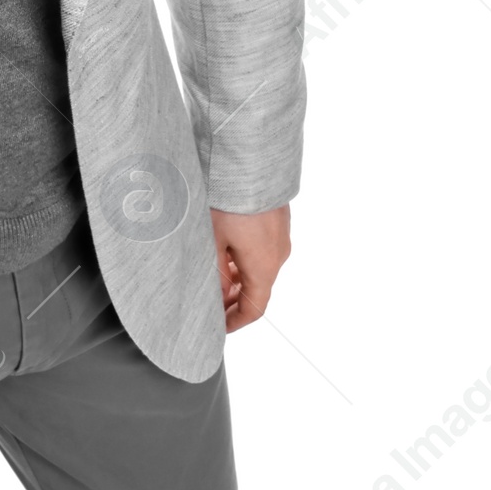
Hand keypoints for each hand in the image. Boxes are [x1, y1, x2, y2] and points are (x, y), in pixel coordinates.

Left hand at [209, 204, 290, 331]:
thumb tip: (217, 298)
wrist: (251, 161)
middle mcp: (278, 254)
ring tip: (213, 278)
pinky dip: (244, 259)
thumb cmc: (230, 202)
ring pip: (258, 268)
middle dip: (233, 300)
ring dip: (237, 278)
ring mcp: (280, 236)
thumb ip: (216, 274)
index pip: (254, 308)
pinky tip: (224, 253)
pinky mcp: (277, 220)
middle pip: (257, 288)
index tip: (219, 327)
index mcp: (264, 266)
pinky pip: (262, 250)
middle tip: (210, 305)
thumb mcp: (213, 242)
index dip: (236, 322)